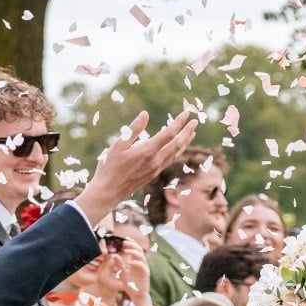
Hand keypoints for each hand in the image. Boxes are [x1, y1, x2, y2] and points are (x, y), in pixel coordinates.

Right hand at [76, 110, 199, 224]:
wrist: (109, 192)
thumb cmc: (110, 166)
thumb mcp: (118, 144)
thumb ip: (134, 129)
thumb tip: (145, 114)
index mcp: (147, 151)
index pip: (169, 134)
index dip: (179, 123)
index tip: (186, 114)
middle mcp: (156, 160)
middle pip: (177, 144)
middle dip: (187, 132)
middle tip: (195, 122)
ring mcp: (156, 169)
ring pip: (176, 153)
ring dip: (185, 142)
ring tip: (192, 133)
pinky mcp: (154, 174)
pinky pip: (170, 160)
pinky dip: (177, 151)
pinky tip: (177, 148)